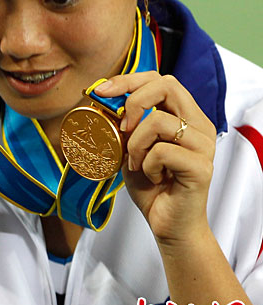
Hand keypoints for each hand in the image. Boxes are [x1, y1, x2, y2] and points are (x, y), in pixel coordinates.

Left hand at [95, 72, 215, 242]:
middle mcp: (199, 125)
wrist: (168, 225)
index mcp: (186, 116)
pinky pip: (162, 151)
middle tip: (122, 127)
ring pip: (158, 121)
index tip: (100, 91)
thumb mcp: (131, 148)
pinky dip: (147, 165)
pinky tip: (153, 177)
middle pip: (167, 85)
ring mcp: (203, 144)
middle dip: (133, 101)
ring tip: (137, 164)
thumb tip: (101, 100)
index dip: (128, 80)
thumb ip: (124, 125)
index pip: (160, 80)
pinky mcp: (201, 166)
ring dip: (136, 144)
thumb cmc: (152, 186)